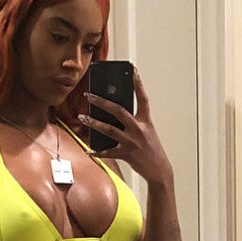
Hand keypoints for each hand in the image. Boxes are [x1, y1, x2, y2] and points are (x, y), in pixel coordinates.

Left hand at [79, 69, 171, 184]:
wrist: (159, 170)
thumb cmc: (151, 149)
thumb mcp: (147, 131)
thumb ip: (134, 121)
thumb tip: (114, 113)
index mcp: (146, 121)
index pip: (142, 98)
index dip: (138, 83)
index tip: (132, 70)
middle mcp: (139, 129)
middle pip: (118, 111)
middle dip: (101, 102)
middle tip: (88, 95)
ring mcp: (132, 142)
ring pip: (109, 129)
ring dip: (94, 123)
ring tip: (82, 118)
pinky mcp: (127, 155)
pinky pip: (108, 152)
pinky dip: (97, 152)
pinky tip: (88, 150)